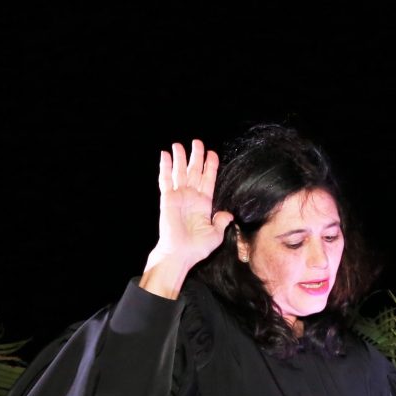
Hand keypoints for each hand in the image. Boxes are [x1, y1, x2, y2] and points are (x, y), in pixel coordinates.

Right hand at [140, 140, 234, 299]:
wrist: (180, 253)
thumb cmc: (197, 247)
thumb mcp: (215, 234)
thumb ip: (222, 222)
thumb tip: (229, 214)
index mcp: (204, 204)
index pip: (208, 180)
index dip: (210, 167)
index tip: (213, 154)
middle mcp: (191, 197)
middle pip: (194, 171)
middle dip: (196, 157)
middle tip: (197, 142)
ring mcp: (179, 196)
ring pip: (180, 172)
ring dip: (180, 158)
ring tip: (179, 144)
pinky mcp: (168, 198)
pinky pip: (166, 180)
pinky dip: (165, 167)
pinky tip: (165, 155)